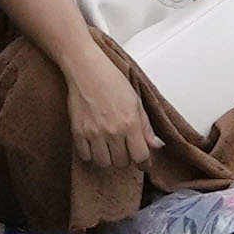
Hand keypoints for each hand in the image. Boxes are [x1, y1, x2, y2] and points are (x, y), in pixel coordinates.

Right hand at [67, 57, 157, 197]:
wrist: (86, 70)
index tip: (143, 162)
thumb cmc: (112, 81)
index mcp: (130, 123)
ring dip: (109, 158)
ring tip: (109, 146)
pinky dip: (91, 154)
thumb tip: (156, 146)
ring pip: (104, 163)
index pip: (140, 156)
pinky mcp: (78, 132)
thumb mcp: (136, 102)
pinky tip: (95, 144)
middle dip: (126, 158)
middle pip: (122, 162)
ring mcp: (94, 133)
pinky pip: (85, 156)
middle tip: (125, 147)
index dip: (144, 162)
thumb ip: (146, 127)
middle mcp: (113, 132)